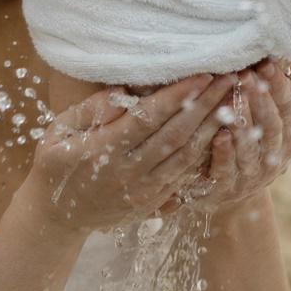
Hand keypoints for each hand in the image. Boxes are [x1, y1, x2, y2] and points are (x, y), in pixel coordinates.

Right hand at [21, 74, 238, 230]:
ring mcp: (143, 191)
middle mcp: (128, 173)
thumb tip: (125, 89)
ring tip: (234, 100)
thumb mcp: (58, 132)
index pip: (149, 118)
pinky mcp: (153, 203)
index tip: (203, 73)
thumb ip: (91, 109)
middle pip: (176, 135)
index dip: (178, 96)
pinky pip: (185, 176)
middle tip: (231, 77)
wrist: (57, 218)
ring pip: (186, 157)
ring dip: (214, 127)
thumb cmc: (55, 164)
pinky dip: (206, 153)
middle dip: (206, 105)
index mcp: (103, 150)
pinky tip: (222, 132)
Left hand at [176, 59, 290, 215]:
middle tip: (246, 75)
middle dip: (260, 99)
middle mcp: (273, 157)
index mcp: (287, 138)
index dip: (278, 86)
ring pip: (250, 147)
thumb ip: (269, 99)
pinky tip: (218, 134)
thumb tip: (279, 58)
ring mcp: (251, 174)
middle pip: (271, 126)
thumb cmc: (247, 148)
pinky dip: (224, 152)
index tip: (266, 63)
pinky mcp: (227, 187)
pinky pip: (227, 170)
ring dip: (242, 121)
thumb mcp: (264, 126)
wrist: (232, 196)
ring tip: (233, 97)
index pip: (287, 108)